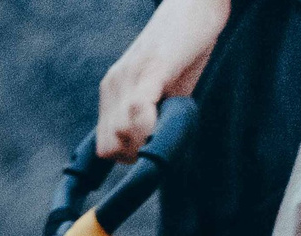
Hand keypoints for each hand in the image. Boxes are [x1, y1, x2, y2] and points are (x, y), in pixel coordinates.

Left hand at [98, 0, 227, 159]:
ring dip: (147, 139)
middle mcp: (113, 86)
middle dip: (136, 153)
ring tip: (171, 120)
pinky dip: (149, 121)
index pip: (103, 146)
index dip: (127, 155)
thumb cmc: (187, 46)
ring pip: (120, 134)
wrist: (196, 2)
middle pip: (108, 148)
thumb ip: (156, 114)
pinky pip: (137, 106)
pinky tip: (166, 114)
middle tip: (163, 137)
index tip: (152, 147)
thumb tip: (158, 145)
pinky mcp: (151, 66)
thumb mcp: (166, 87)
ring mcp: (128, 76)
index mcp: (113, 92)